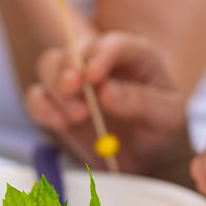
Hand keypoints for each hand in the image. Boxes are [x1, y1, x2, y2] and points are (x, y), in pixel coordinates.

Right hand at [26, 32, 193, 177]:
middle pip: (74, 50)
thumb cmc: (163, 133)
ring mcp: (77, 82)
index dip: (101, 55)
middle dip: (69, 68)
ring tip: (76, 115)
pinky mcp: (59, 104)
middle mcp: (102, 62)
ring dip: (55, 87)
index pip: (114, 43)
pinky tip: (59, 123)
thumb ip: (143, 103)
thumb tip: (107, 92)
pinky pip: (37, 96)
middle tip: (72, 90)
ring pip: (50, 66)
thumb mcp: (168, 120)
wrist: (148, 161)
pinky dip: (42, 107)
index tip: (94, 76)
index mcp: (135, 56)